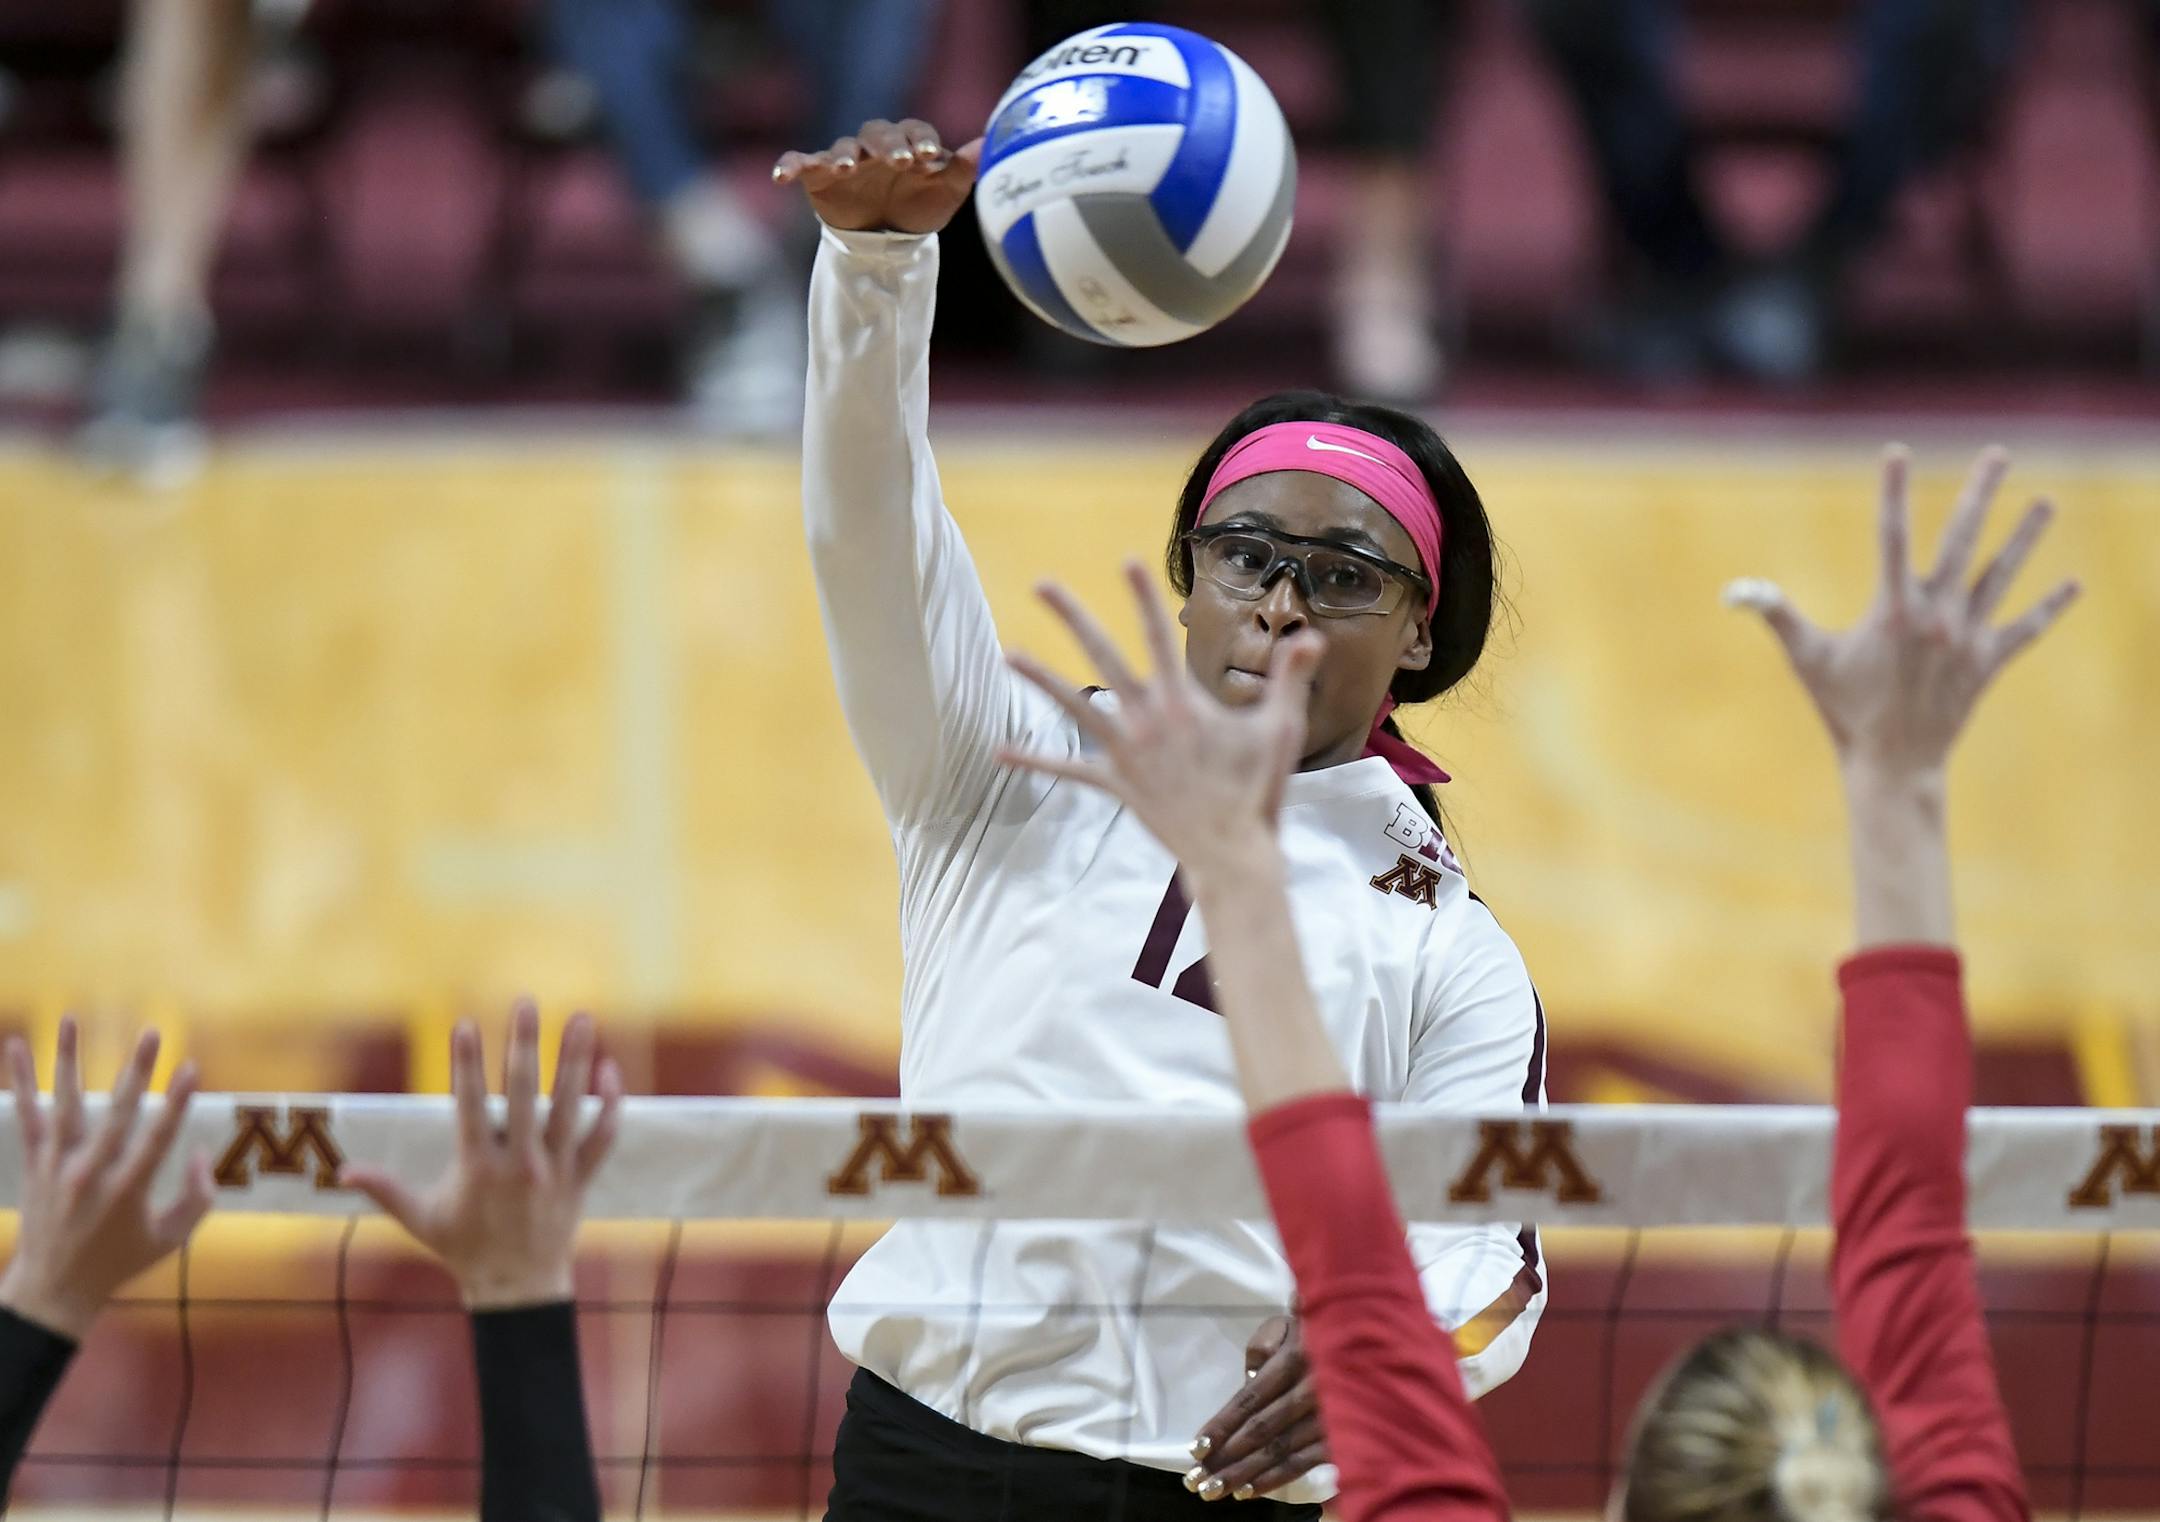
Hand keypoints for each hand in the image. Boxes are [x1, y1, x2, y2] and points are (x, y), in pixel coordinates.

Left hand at [0, 1019, 213, 1339]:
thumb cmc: (121, 1261)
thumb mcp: (171, 1239)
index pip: (158, 1136)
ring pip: (64, 1103)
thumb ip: (198, 1197)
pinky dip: (20, 1082)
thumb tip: (202, 1152)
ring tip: (71, 1020)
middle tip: (152, 1031)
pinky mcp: (35, 1165)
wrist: (54, 1289)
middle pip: (118, 1112)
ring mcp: (58, 1167)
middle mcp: (91, 1174)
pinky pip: (27, 1116)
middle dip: (137, 1069)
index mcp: (129, 1191)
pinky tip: (15, 1047)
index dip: (177, 1100)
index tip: (192, 1066)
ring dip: (68, 1059)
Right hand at [342, 1005, 622, 1309]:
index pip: (469, 1104)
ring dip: (575, 1058)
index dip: (466, 1063)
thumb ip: (386, 1190)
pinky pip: (602, 1136)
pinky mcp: (582, 1178)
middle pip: (524, 1093)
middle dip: (524, 1045)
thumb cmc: (464, 1251)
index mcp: (478, 1167)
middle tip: (525, 1002)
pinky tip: (609, 1067)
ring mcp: (556, 1170)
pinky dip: (609, 1104)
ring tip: (581, 1016)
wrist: (517, 1290)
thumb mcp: (421, 1221)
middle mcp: (520, 1164)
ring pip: (570, 1105)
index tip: (464, 1024)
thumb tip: (343, 1171)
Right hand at [773, 118, 983, 234]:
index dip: (921, 139)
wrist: (886, 239)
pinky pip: (801, 162)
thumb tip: (988, 145)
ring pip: (843, 147)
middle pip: (878, 132)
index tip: (930, 155)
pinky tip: (781, 177)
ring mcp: (846, 159)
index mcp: (908, 144)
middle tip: (898, 161)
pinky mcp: (819, 176)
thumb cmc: (919, 207)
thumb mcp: (944, 193)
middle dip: (887, 144)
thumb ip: (963, 169)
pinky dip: (791, 165)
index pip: (915, 131)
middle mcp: (876, 146)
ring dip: (844, 154)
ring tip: (847, 167)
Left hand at [1000, 563, 1323, 886]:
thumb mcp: (1280, 728)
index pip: (1158, 635)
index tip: (1126, 561)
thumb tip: (1310, 635)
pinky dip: (1036, 759)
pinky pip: (1069, 770)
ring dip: (1041, 679)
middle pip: (1102, 656)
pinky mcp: (1116, 784)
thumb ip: (1290, 678)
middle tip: (1041, 584)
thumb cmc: (1259, 788)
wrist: (1232, 852)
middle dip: (1072, 616)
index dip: (1142, 596)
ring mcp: (1125, 752)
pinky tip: (999, 751)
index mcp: (1182, 701)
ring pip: (1074, 707)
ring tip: (1008, 654)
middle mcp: (1146, 719)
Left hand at [1187, 1315, 1325, 1500]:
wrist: (1374, 1340)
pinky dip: (1275, 1478)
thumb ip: (1264, 1345)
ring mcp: (1329, 1416)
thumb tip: (1249, 1377)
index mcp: (1296, 1358)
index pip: (1250, 1398)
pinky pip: (1305, 1462)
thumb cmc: (1321, 1331)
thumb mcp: (1290, 1324)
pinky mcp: (1342, 1436)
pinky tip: (1249, 1490)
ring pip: (1280, 1450)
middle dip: (1226, 1457)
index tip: (1196, 1448)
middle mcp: (1313, 1389)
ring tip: (1213, 1490)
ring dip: (1244, 1473)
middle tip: (1195, 1480)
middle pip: (1261, 1430)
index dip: (1222, 1425)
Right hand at [1725, 444, 2077, 781]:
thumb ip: (1777, 616)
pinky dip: (2050, 607)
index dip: (1892, 491)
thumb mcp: (1807, 659)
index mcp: (1893, 610)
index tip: (1896, 451)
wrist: (1893, 764)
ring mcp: (1968, 638)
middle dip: (1980, 493)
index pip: (1890, 535)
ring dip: (2025, 537)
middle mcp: (1937, 616)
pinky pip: (2025, 628)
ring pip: (2002, 576)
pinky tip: (2073, 583)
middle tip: (1998, 453)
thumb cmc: (1843, 709)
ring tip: (2046, 501)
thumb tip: (1734, 591)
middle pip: (1962, 540)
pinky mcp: (1988, 662)